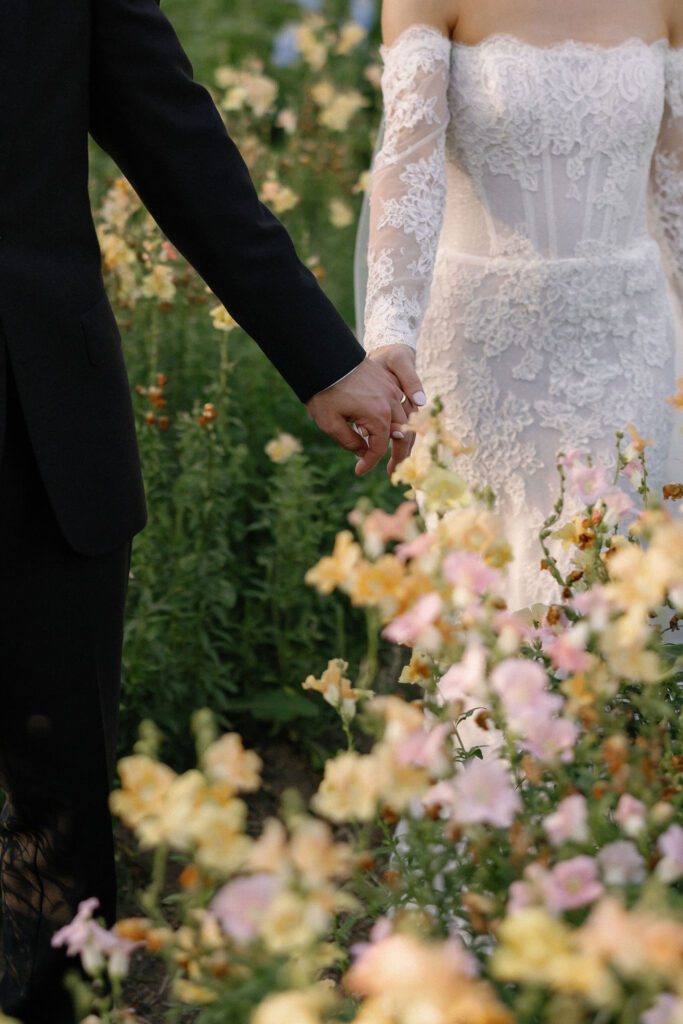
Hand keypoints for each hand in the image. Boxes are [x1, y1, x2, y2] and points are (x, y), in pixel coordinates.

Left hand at [306, 353, 419, 475]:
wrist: (326, 357)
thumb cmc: (325, 390)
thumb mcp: (330, 423)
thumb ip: (349, 442)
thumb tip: (363, 453)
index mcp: (378, 415)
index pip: (379, 447)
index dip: (370, 462)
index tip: (359, 471)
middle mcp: (390, 403)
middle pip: (400, 434)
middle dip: (396, 454)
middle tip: (390, 471)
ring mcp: (391, 390)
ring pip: (403, 419)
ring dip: (398, 436)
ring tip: (391, 451)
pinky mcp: (387, 382)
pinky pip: (398, 404)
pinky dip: (395, 418)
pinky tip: (386, 426)